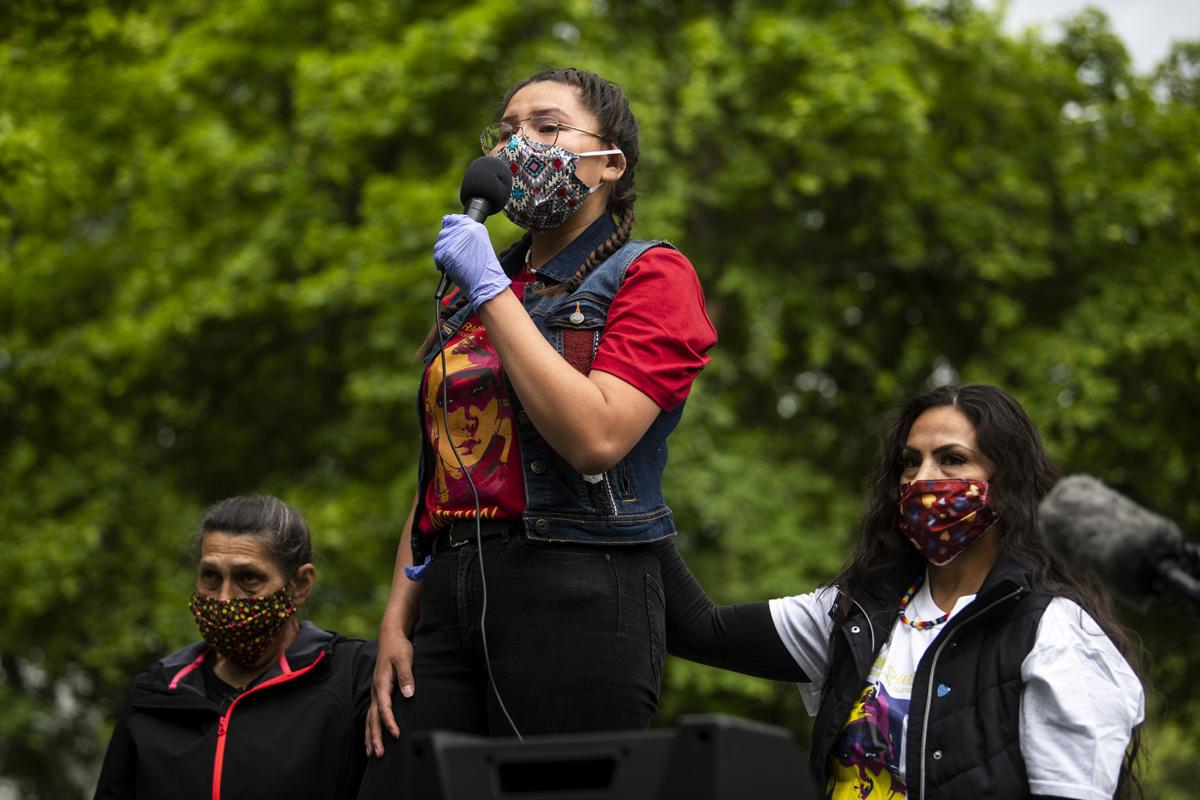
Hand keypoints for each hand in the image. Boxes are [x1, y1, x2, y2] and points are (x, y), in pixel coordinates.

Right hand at [365, 620, 414, 757]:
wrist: (390, 637)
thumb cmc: (399, 648)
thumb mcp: (405, 659)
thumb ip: (407, 676)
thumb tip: (408, 694)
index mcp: (382, 683)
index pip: (384, 708)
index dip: (389, 722)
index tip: (396, 734)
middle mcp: (375, 691)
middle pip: (373, 718)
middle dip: (375, 737)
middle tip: (379, 754)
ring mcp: (375, 692)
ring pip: (370, 718)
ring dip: (370, 736)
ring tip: (372, 753)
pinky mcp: (377, 693)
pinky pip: (371, 714)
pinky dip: (370, 727)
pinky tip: (371, 737)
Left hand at [433, 214, 510, 308]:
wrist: (486, 282)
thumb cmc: (483, 268)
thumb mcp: (479, 244)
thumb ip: (465, 234)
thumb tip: (446, 221)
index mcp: (475, 227)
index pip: (454, 219)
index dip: (449, 227)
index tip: (451, 237)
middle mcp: (466, 230)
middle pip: (444, 232)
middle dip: (446, 245)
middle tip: (455, 257)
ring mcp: (456, 240)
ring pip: (439, 244)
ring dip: (442, 255)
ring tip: (454, 264)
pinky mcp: (448, 252)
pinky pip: (437, 255)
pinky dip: (441, 264)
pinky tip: (450, 269)